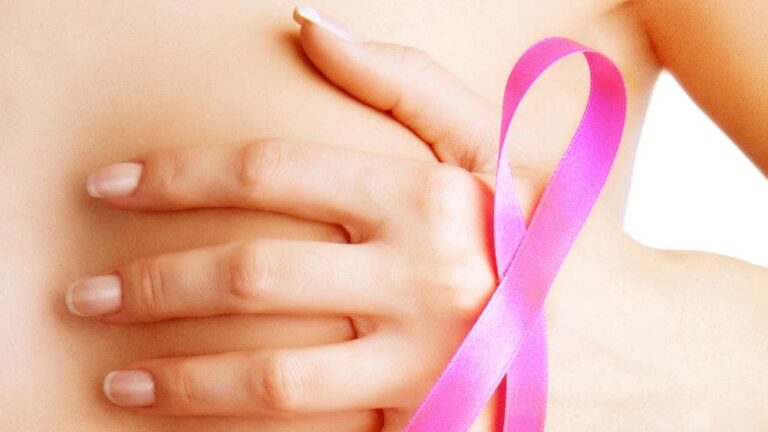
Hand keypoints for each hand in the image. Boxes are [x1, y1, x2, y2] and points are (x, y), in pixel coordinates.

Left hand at [65, 6, 522, 429]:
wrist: (590, 324)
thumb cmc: (521, 222)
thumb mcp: (483, 141)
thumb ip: (401, 79)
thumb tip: (306, 25)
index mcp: (429, 193)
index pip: (273, 173)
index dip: (178, 177)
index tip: (111, 187)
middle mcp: (425, 272)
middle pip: (256, 274)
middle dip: (155, 284)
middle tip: (86, 292)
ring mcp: (423, 352)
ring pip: (273, 370)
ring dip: (179, 371)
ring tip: (112, 370)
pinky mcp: (423, 409)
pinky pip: (310, 421)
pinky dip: (234, 416)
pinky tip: (180, 407)